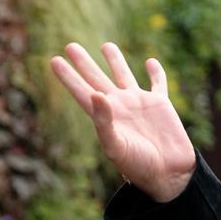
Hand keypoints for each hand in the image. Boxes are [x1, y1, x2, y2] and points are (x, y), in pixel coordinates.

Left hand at [50, 42, 195, 200]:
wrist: (167, 174)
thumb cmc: (137, 165)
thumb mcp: (115, 145)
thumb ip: (103, 120)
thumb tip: (95, 93)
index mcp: (104, 117)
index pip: (81, 92)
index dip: (68, 76)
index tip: (54, 60)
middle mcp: (119, 107)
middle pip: (96, 79)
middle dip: (84, 63)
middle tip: (70, 45)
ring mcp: (139, 104)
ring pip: (124, 75)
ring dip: (115, 60)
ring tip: (106, 45)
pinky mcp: (160, 105)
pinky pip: (157, 84)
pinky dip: (156, 72)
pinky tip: (150, 62)